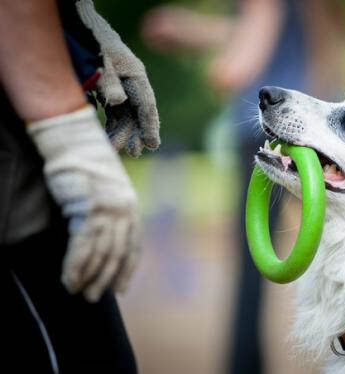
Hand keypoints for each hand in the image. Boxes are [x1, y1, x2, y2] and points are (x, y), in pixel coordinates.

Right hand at [28, 105, 140, 301]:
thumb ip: (108, 214)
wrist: (73, 140)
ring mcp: (109, 209)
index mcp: (132, 206)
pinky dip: (75, 266)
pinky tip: (68, 279)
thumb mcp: (105, 192)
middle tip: (92, 297)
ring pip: (100, 253)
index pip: (134, 246)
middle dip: (105, 279)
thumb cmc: (85, 165)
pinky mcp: (89, 208)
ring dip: (88, 277)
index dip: (127, 270)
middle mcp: (125, 210)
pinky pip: (83, 246)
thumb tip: (101, 241)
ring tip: (77, 292)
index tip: (120, 289)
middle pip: (117, 254)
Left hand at [76, 0, 159, 156]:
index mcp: (137, 77)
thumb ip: (109, 81)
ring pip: (127, 117)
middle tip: (134, 153)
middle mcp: (134, 86)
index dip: (150, 126)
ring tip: (118, 151)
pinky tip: (109, 139)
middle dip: (136, 134)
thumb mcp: (101, 59)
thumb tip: (117, 102)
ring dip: (124, 134)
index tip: (153, 145)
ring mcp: (124, 90)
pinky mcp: (113, 93)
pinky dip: (113, 127)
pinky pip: (116, 115)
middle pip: (138, 114)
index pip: (147, 105)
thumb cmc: (94, 43)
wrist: (84, 28)